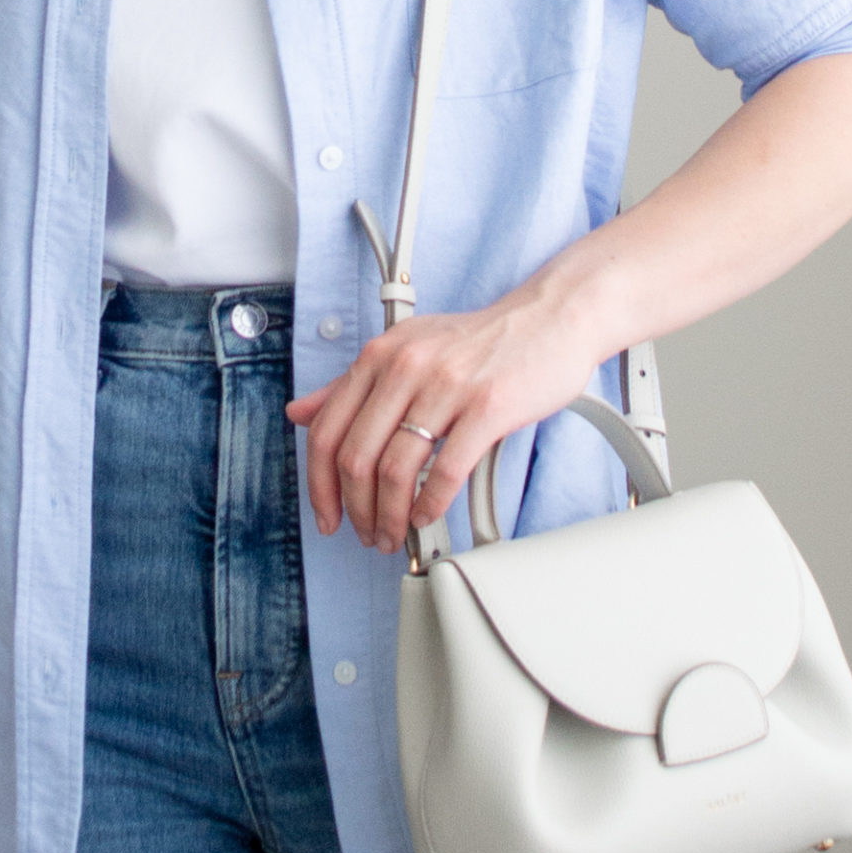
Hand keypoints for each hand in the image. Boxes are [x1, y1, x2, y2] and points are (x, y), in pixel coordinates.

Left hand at [284, 274, 601, 553]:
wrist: (551, 319)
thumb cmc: (480, 342)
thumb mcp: (406, 350)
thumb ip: (351, 385)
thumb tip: (300, 414)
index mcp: (379, 356)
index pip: (326, 432)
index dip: (319, 485)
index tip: (327, 514)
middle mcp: (406, 366)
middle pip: (356, 458)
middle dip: (355, 510)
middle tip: (366, 532)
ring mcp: (446, 386)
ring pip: (396, 470)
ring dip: (390, 516)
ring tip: (394, 533)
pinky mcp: (487, 406)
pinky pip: (445, 470)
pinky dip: (430, 505)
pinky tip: (428, 516)